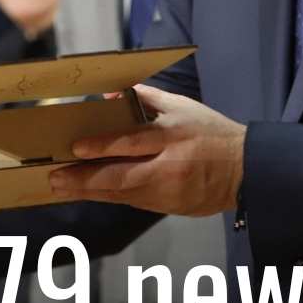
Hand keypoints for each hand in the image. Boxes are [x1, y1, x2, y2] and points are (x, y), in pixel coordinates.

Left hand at [48, 85, 244, 215]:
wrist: (246, 171)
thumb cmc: (211, 133)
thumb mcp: (182, 106)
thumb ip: (147, 97)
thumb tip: (111, 94)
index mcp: (173, 135)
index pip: (133, 142)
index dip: (104, 146)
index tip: (76, 148)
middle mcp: (169, 166)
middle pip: (121, 176)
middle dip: (85, 179)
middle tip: (56, 177)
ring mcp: (169, 191)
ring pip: (123, 195)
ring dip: (90, 191)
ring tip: (62, 187)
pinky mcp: (170, 207)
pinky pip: (133, 202)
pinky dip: (109, 197)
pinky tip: (89, 193)